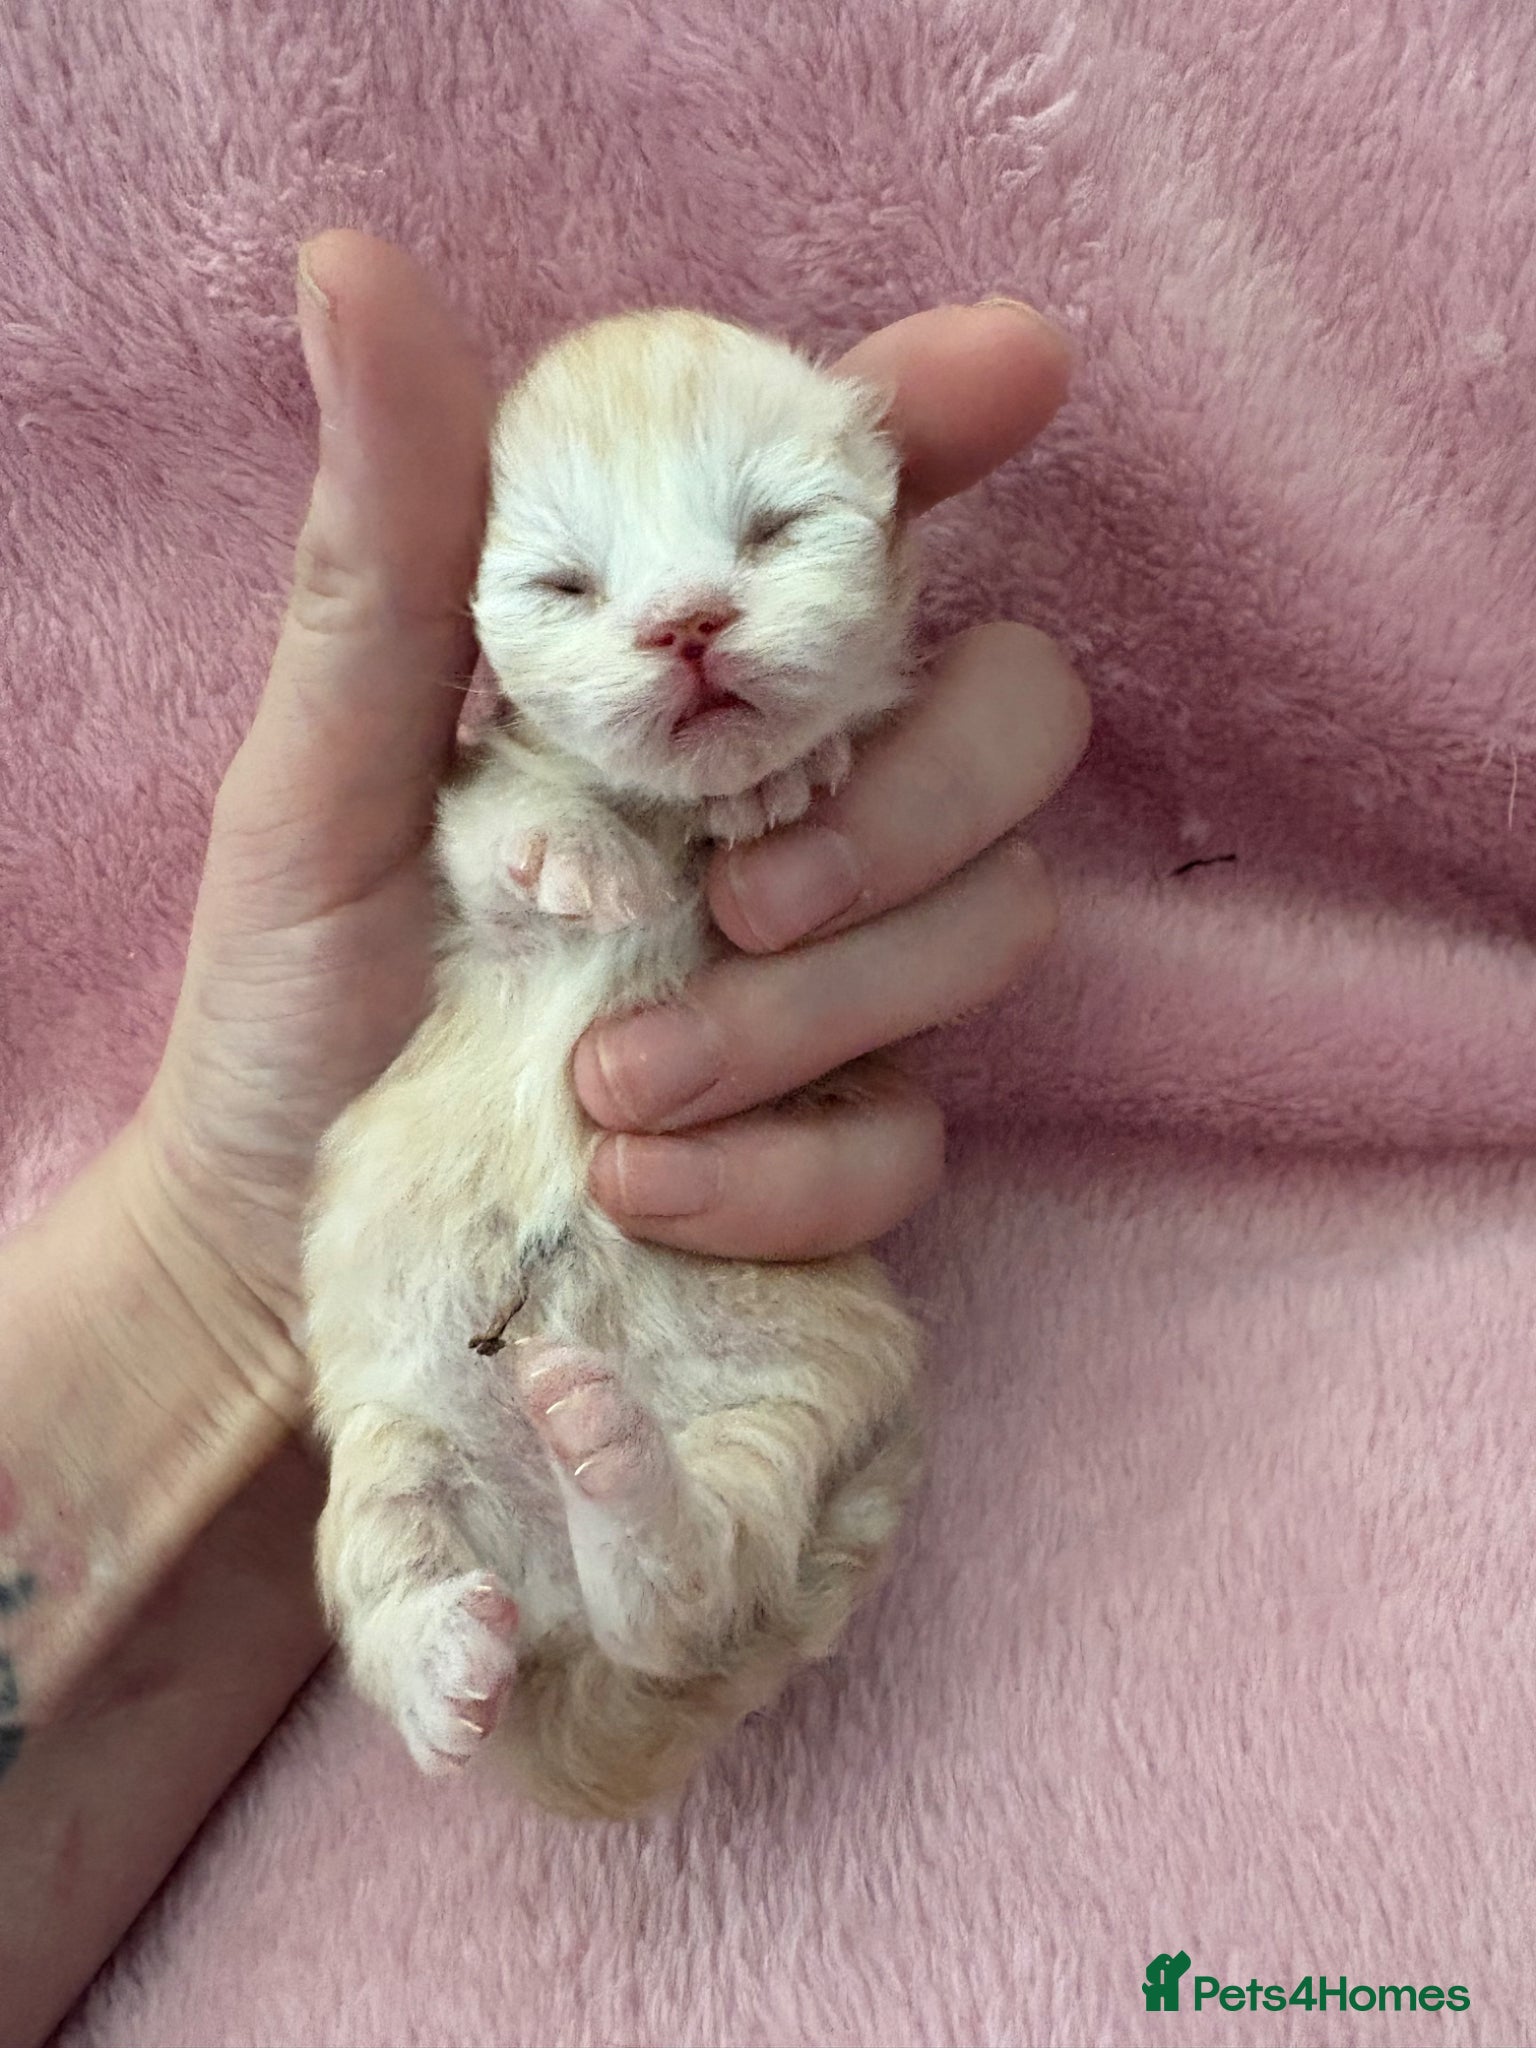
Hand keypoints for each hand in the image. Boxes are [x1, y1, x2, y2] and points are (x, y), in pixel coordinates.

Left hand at [135, 237, 1086, 1353]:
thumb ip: (391, 551)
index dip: (946, 428)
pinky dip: (783, 1169)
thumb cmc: (301, 989)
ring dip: (812, 1012)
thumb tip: (355, 274)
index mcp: (687, 682)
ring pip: (990, 927)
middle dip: (919, 801)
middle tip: (741, 894)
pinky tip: (633, 1184)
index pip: (856, 520)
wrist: (284, 1240)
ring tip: (608, 1085)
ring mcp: (840, 974)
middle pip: (1016, 717)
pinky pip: (910, 1140)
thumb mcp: (325, 768)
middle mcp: (799, 802)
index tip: (1004, 373)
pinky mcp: (840, 1137)